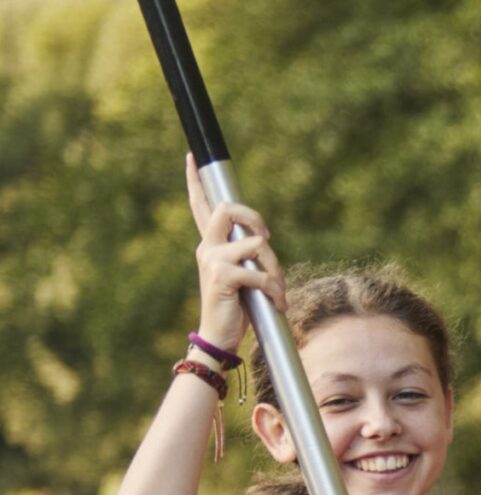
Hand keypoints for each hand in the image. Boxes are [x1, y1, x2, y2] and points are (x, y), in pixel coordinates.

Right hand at [184, 157, 285, 353]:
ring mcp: (211, 260)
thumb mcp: (243, 273)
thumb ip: (247, 253)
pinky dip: (275, 288)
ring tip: (276, 288)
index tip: (191, 157)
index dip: (194, 181)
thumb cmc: (237, 306)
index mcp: (210, 245)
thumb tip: (262, 239)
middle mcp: (206, 248)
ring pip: (256, 242)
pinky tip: (276, 303)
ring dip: (275, 266)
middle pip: (228, 208)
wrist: (219, 337)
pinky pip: (259, 271)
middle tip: (268, 240)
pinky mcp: (222, 276)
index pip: (200, 206)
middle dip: (255, 218)